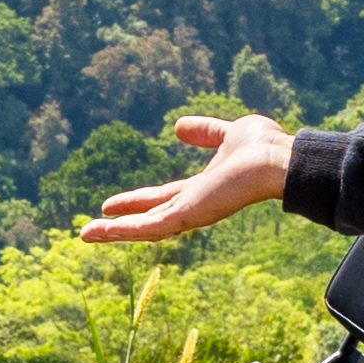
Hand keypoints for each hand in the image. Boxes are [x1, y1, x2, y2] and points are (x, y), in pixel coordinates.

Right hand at [78, 110, 293, 245]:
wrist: (279, 160)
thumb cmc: (264, 147)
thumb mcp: (227, 134)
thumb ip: (204, 132)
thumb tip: (177, 127)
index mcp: (202, 189)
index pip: (162, 198)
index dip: (136, 202)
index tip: (110, 205)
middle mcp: (194, 205)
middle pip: (148, 217)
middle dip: (119, 223)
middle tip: (89, 229)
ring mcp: (191, 213)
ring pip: (145, 228)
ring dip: (114, 233)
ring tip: (85, 235)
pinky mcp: (189, 216)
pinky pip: (150, 228)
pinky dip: (123, 231)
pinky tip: (100, 231)